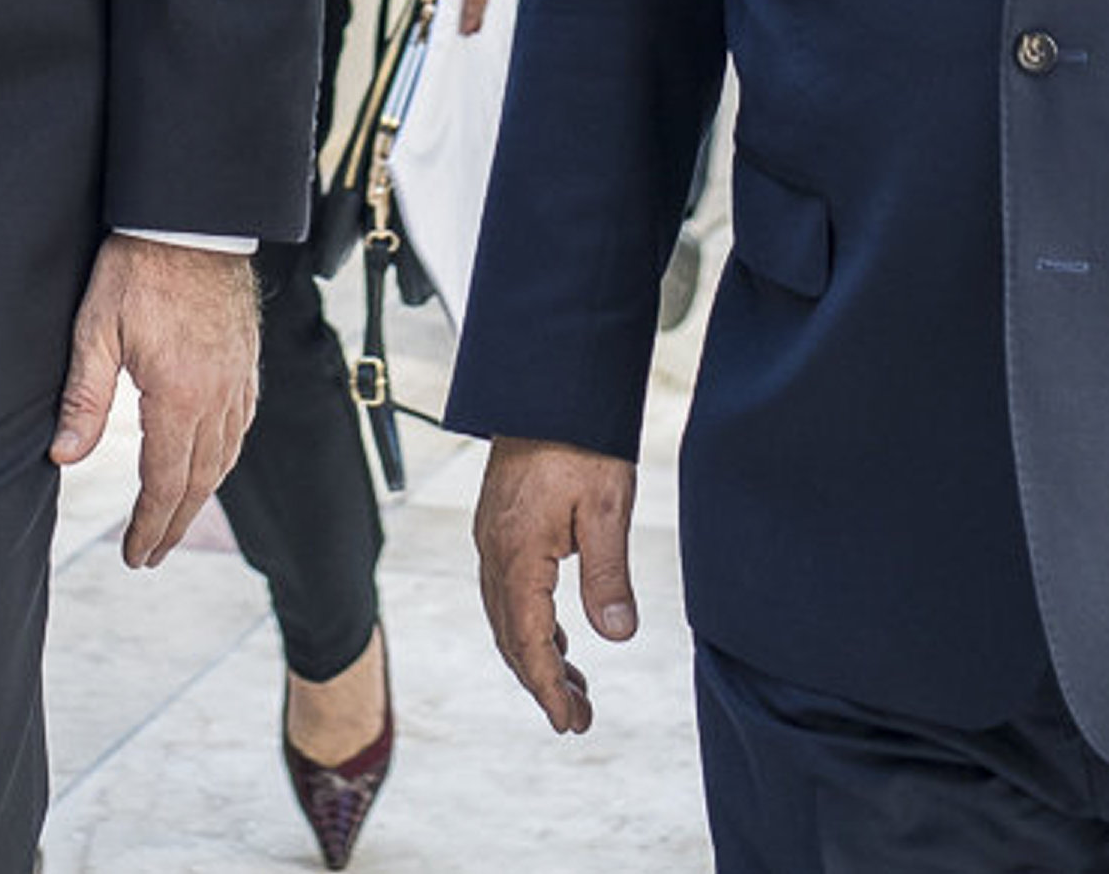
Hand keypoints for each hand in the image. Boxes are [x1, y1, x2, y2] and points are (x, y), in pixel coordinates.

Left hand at [51, 235, 257, 566]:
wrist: (193, 220)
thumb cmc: (139, 268)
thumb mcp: (96, 331)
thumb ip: (84, 399)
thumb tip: (64, 457)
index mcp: (180, 396)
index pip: (166, 482)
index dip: (150, 524)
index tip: (136, 554)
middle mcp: (219, 396)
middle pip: (200, 480)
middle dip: (175, 524)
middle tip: (152, 554)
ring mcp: (239, 379)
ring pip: (226, 456)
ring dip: (201, 495)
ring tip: (176, 520)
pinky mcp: (247, 361)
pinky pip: (242, 425)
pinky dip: (225, 456)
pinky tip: (212, 461)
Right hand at [474, 436, 641, 733]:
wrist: (548, 387)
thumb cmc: (579, 439)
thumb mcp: (606, 508)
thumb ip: (607, 575)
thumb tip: (617, 634)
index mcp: (516, 554)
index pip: (527, 640)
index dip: (548, 686)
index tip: (569, 720)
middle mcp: (493, 551)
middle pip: (511, 636)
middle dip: (543, 681)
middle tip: (578, 718)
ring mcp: (492, 538)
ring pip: (507, 616)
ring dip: (538, 655)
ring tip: (574, 687)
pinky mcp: (499, 526)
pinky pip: (508, 591)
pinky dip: (531, 624)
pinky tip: (558, 635)